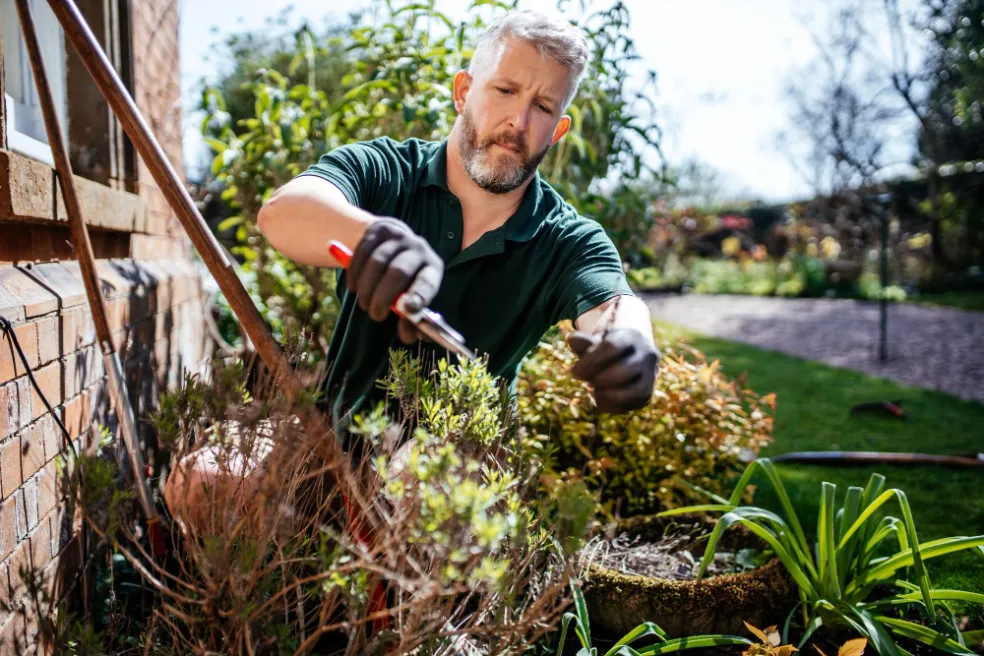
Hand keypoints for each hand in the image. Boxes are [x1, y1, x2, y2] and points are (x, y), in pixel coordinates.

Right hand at [348, 218, 443, 343]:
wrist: (391, 243)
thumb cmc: (404, 281)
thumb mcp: (412, 297)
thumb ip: (411, 320)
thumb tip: (409, 336)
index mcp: (433, 269)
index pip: (428, 283)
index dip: (418, 296)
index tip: (407, 310)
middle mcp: (419, 249)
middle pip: (399, 272)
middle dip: (383, 297)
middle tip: (375, 315)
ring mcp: (399, 236)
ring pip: (377, 263)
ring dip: (366, 288)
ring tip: (364, 303)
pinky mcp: (378, 228)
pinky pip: (362, 252)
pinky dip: (354, 273)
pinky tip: (354, 287)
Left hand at [566, 328, 659, 413]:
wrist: (629, 353)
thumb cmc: (606, 347)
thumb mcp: (594, 341)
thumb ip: (583, 342)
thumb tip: (571, 339)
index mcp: (632, 336)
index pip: (612, 347)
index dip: (590, 361)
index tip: (575, 371)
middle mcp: (647, 354)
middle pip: (625, 369)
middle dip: (600, 379)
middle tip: (586, 382)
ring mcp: (651, 375)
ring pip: (637, 390)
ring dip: (610, 395)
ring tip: (593, 392)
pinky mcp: (648, 392)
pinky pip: (636, 403)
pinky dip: (615, 406)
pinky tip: (599, 401)